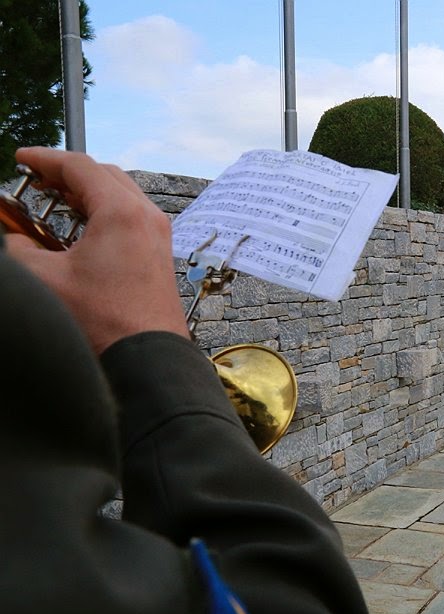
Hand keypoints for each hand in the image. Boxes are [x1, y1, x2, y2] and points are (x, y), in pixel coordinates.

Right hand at [6, 148, 189, 354]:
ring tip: (54, 199)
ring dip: (87, 192)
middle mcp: (147, 218)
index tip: (22, 159)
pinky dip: (105, 212)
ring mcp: (158, 236)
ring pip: (121, 195)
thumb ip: (20, 250)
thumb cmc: (104, 321)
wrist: (147, 357)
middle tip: (36, 178)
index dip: (45, 159)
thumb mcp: (44, 280)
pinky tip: (80, 227)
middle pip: (105, 175)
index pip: (80, 167)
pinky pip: (132, 218)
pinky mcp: (160, 255)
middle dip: (67, 172)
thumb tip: (16, 240)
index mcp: (122, 213)